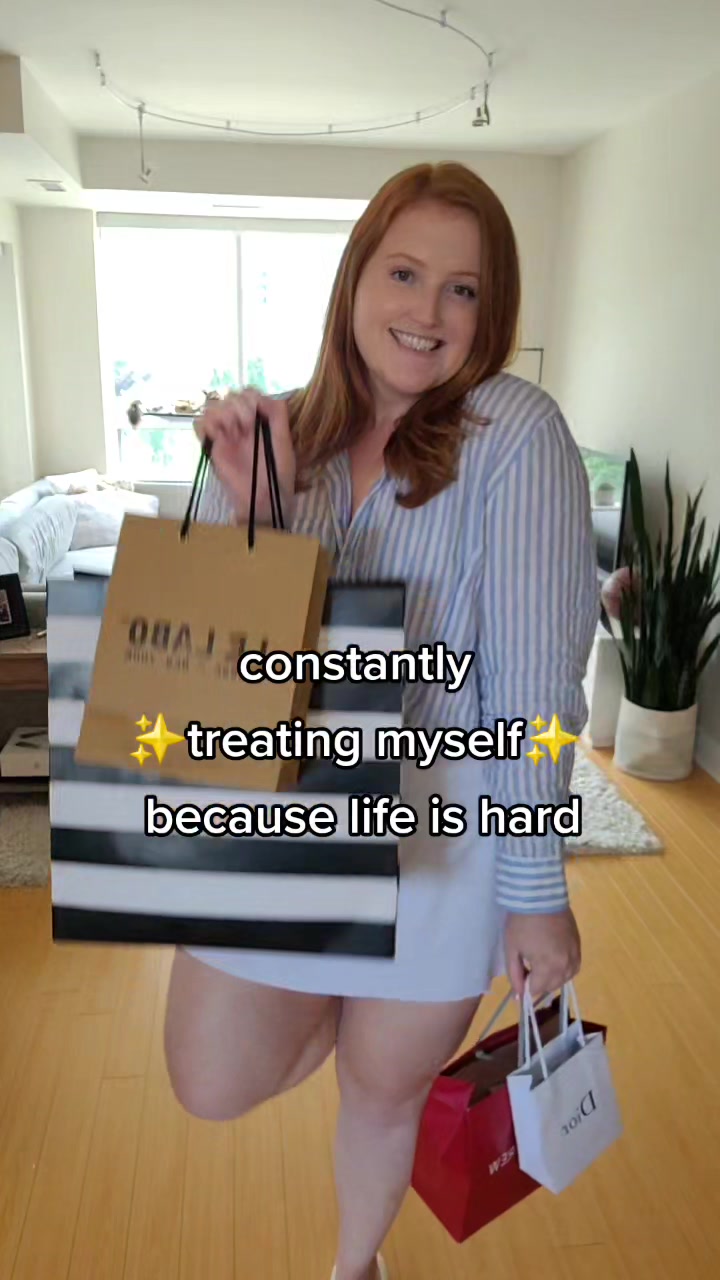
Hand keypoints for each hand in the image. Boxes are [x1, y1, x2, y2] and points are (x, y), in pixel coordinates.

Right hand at [195, 387, 295, 525]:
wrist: (263, 496)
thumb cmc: (277, 470)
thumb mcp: (284, 439)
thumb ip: (277, 413)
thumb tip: (260, 396)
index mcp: (258, 419)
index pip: (247, 393)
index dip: (249, 398)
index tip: (255, 415)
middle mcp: (240, 422)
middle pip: (228, 396)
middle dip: (237, 407)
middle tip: (246, 427)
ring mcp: (224, 433)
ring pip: (212, 407)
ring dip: (222, 415)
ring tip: (232, 433)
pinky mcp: (212, 445)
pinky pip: (199, 425)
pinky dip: (205, 425)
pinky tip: (218, 436)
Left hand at [504, 908, 580, 1000]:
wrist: (539, 895)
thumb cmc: (521, 922)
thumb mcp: (512, 949)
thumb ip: (515, 975)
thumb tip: (518, 996)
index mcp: (548, 966)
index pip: (537, 989)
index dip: (526, 989)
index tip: (518, 981)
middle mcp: (565, 964)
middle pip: (552, 985)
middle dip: (539, 984)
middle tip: (527, 971)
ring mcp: (574, 954)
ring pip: (565, 978)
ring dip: (553, 978)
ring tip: (540, 966)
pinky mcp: (578, 944)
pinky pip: (574, 966)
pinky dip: (565, 969)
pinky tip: (555, 962)